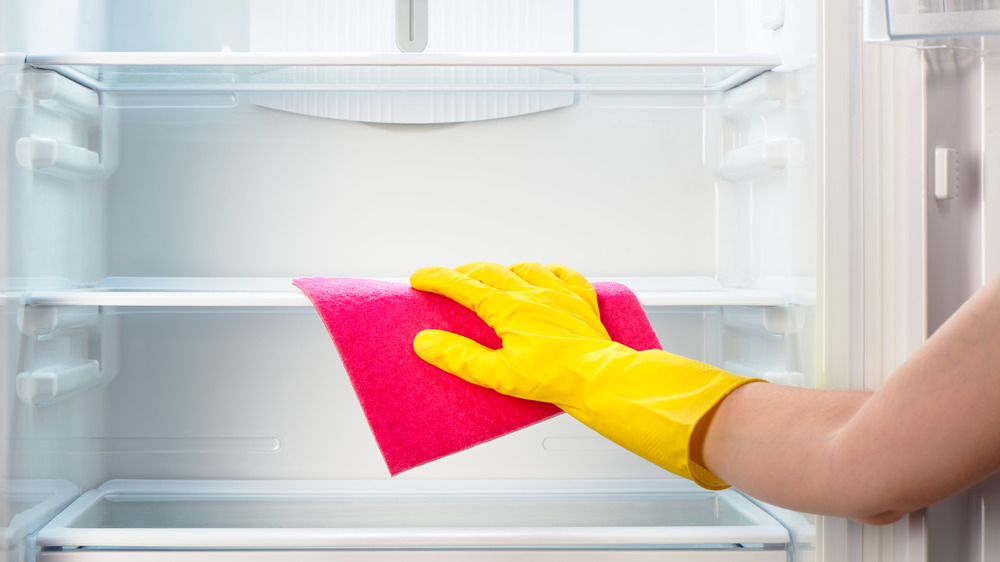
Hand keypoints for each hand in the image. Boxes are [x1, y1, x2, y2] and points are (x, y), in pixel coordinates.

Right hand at [411, 261, 759, 488]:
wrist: (600, 378)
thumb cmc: (553, 378)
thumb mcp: (497, 374)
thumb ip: (459, 357)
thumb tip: (426, 343)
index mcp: (508, 306)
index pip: (462, 284)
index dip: (437, 279)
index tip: (419, 278)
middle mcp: (532, 291)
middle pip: (489, 271)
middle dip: (464, 274)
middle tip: (450, 282)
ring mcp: (559, 292)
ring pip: (524, 268)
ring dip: (504, 271)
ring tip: (494, 279)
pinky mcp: (581, 300)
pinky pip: (563, 274)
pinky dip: (548, 272)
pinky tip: (544, 277)